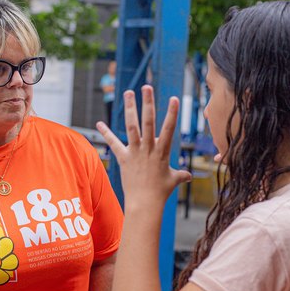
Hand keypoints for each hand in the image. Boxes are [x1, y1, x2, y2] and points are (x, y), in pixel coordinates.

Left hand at [96, 86, 190, 208]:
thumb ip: (181, 175)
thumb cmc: (161, 192)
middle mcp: (148, 149)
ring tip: (128, 92)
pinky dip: (106, 134)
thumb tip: (190, 176)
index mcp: (162, 151)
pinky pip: (114, 144)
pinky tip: (99, 123)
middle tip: (146, 87)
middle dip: (148, 103)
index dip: (172, 113)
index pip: (169, 129)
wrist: (144, 203)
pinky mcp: (123, 159)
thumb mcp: (173, 181)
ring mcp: (135, 152)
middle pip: (148, 122)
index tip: (174, 98)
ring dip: (130, 109)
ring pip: (132, 127)